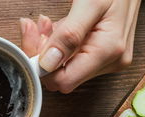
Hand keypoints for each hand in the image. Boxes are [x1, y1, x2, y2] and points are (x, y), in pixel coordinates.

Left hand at [20, 0, 141, 92]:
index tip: (34, 38)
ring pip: (65, 69)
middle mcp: (111, 62)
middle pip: (62, 76)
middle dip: (43, 54)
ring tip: (47, 23)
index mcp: (109, 51)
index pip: (64, 80)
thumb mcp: (90, 3)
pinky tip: (59, 28)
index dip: (43, 65)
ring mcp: (108, 62)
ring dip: (49, 48)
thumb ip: (69, 34)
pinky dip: (60, 46)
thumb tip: (48, 63)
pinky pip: (73, 60)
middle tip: (35, 27)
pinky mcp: (104, 58)